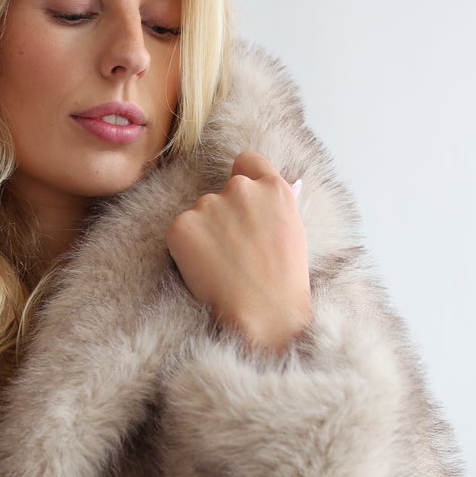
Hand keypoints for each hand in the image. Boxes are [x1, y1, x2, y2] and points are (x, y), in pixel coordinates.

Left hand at [165, 152, 311, 355]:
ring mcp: (209, 204)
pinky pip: (180, 232)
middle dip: (225, 215)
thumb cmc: (285, 282)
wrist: (263, 315)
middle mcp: (240, 188)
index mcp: (272, 187)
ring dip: (206, 233)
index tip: (244, 205)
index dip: (244, 180)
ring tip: (224, 266)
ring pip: (200, 213)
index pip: (248, 162)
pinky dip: (186, 249)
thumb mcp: (295, 232)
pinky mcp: (182, 226)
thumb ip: (283, 204)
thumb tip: (293, 182)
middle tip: (236, 252)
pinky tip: (206, 270)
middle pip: (223, 191)